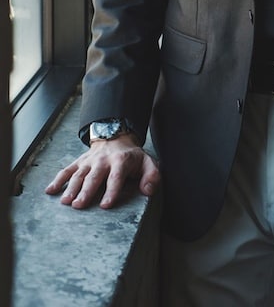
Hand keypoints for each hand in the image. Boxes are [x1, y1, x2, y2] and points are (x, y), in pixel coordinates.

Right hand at [45, 134, 160, 209]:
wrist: (117, 137)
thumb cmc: (133, 157)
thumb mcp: (148, 162)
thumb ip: (152, 176)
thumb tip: (148, 190)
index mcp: (121, 161)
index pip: (116, 177)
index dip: (111, 191)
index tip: (105, 206)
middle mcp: (103, 161)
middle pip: (94, 177)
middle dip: (86, 191)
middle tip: (79, 205)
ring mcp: (90, 161)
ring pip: (79, 174)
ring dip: (71, 188)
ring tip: (66, 202)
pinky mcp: (80, 162)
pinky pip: (67, 170)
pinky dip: (58, 180)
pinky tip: (50, 191)